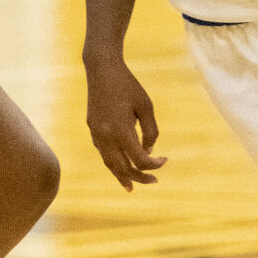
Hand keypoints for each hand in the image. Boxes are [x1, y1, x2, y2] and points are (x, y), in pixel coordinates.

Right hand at [86, 57, 164, 190]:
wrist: (101, 70)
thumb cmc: (128, 86)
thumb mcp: (146, 106)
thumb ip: (150, 131)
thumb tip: (147, 150)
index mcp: (121, 131)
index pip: (139, 159)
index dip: (153, 164)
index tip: (164, 160)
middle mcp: (106, 137)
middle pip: (123, 167)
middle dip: (139, 177)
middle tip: (154, 182)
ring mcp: (96, 134)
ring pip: (109, 163)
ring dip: (121, 176)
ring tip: (131, 187)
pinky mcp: (92, 128)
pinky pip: (103, 152)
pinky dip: (112, 163)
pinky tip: (119, 166)